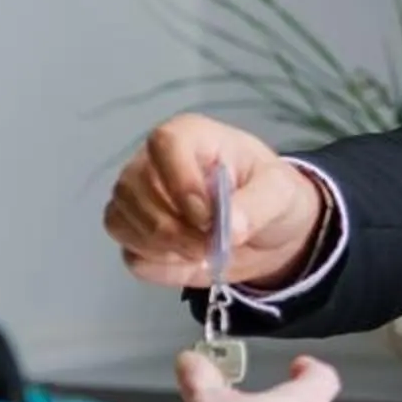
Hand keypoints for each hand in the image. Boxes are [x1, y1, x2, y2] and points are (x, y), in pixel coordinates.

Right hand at [105, 115, 326, 290]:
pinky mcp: (135, 234)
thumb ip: (257, 205)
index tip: (208, 217)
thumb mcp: (280, 192)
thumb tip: (229, 229)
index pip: (163, 143)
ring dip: (164, 248)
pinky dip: (158, 265)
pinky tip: (187, 259)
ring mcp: (137, 198)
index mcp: (188, 136)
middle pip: (133, 188)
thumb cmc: (270, 194)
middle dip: (173, 228)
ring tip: (203, 252)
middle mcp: (152, 161)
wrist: (266, 230)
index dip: (181, 182)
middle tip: (211, 246)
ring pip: (122, 221)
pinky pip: (130, 253)